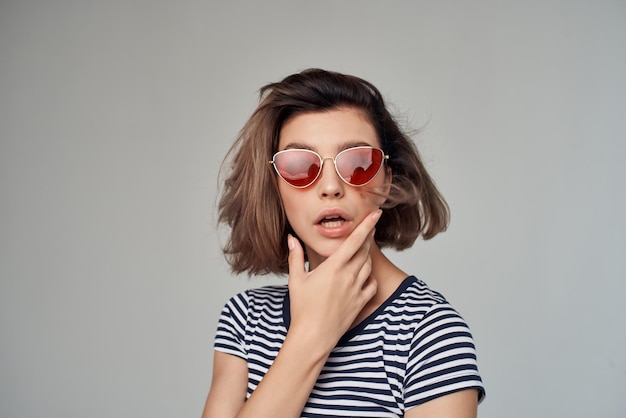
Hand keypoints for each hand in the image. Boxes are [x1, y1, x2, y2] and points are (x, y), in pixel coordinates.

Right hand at [286, 210, 380, 352]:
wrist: (313, 336)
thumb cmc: (302, 309)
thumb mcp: (296, 280)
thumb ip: (295, 256)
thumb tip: (292, 238)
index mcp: (334, 267)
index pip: (355, 240)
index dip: (367, 225)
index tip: (376, 214)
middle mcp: (349, 276)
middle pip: (364, 251)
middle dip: (367, 238)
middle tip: (368, 229)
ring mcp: (356, 290)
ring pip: (368, 266)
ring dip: (366, 256)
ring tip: (361, 251)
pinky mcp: (360, 302)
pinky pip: (372, 284)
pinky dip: (369, 277)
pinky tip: (363, 276)